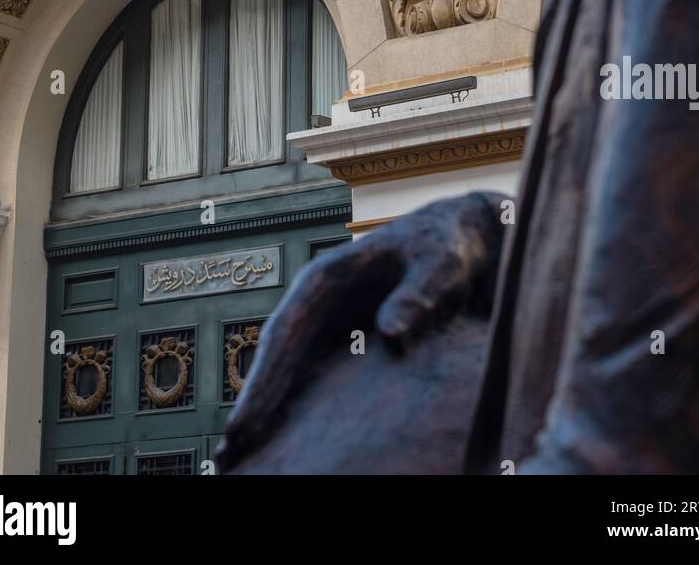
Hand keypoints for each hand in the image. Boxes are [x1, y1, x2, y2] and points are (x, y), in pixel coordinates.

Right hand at [217, 190, 505, 471]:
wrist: (469, 239)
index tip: (244, 423)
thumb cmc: (450, 244)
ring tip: (243, 460)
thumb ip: (420, 291)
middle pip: (278, 359)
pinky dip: (301, 410)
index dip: (264, 380)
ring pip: (292, 373)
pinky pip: (318, 380)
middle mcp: (321, 303)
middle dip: (254, 405)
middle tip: (229, 455)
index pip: (286, 332)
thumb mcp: (440, 261)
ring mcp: (334, 323)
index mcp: (329, 276)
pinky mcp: (351, 342)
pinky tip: (293, 445)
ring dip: (269, 412)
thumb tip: (392, 332)